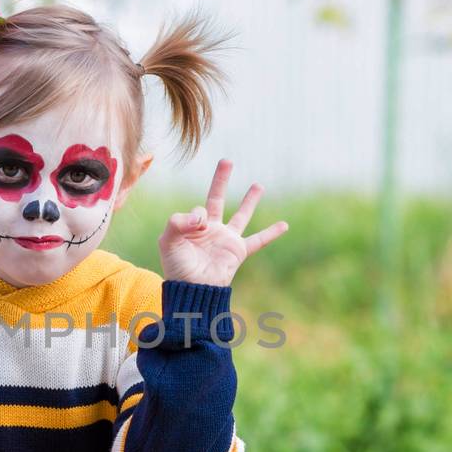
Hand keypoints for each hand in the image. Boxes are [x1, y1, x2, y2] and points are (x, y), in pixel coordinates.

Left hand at [158, 159, 287, 285]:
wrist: (193, 290)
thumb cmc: (177, 268)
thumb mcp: (167, 242)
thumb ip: (177, 222)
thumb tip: (202, 215)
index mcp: (192, 226)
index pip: (199, 209)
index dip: (198, 216)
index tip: (197, 229)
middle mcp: (210, 230)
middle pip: (217, 198)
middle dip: (221, 180)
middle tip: (227, 161)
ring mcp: (226, 239)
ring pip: (241, 215)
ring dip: (250, 200)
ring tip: (258, 185)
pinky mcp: (238, 251)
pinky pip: (258, 240)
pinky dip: (271, 233)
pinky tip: (284, 225)